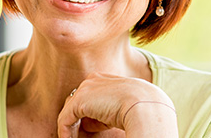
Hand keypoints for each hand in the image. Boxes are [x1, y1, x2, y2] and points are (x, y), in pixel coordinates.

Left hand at [57, 73, 177, 137]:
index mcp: (105, 78)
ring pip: (70, 110)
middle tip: (80, 134)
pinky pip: (65, 119)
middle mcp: (93, 79)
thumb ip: (106, 111)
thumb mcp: (123, 106)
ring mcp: (85, 88)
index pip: (90, 94)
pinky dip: (65, 132)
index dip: (90, 112)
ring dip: (71, 126)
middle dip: (78, 118)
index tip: (93, 128)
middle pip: (77, 100)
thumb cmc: (142, 108)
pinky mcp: (78, 101)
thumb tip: (91, 124)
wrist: (145, 105)